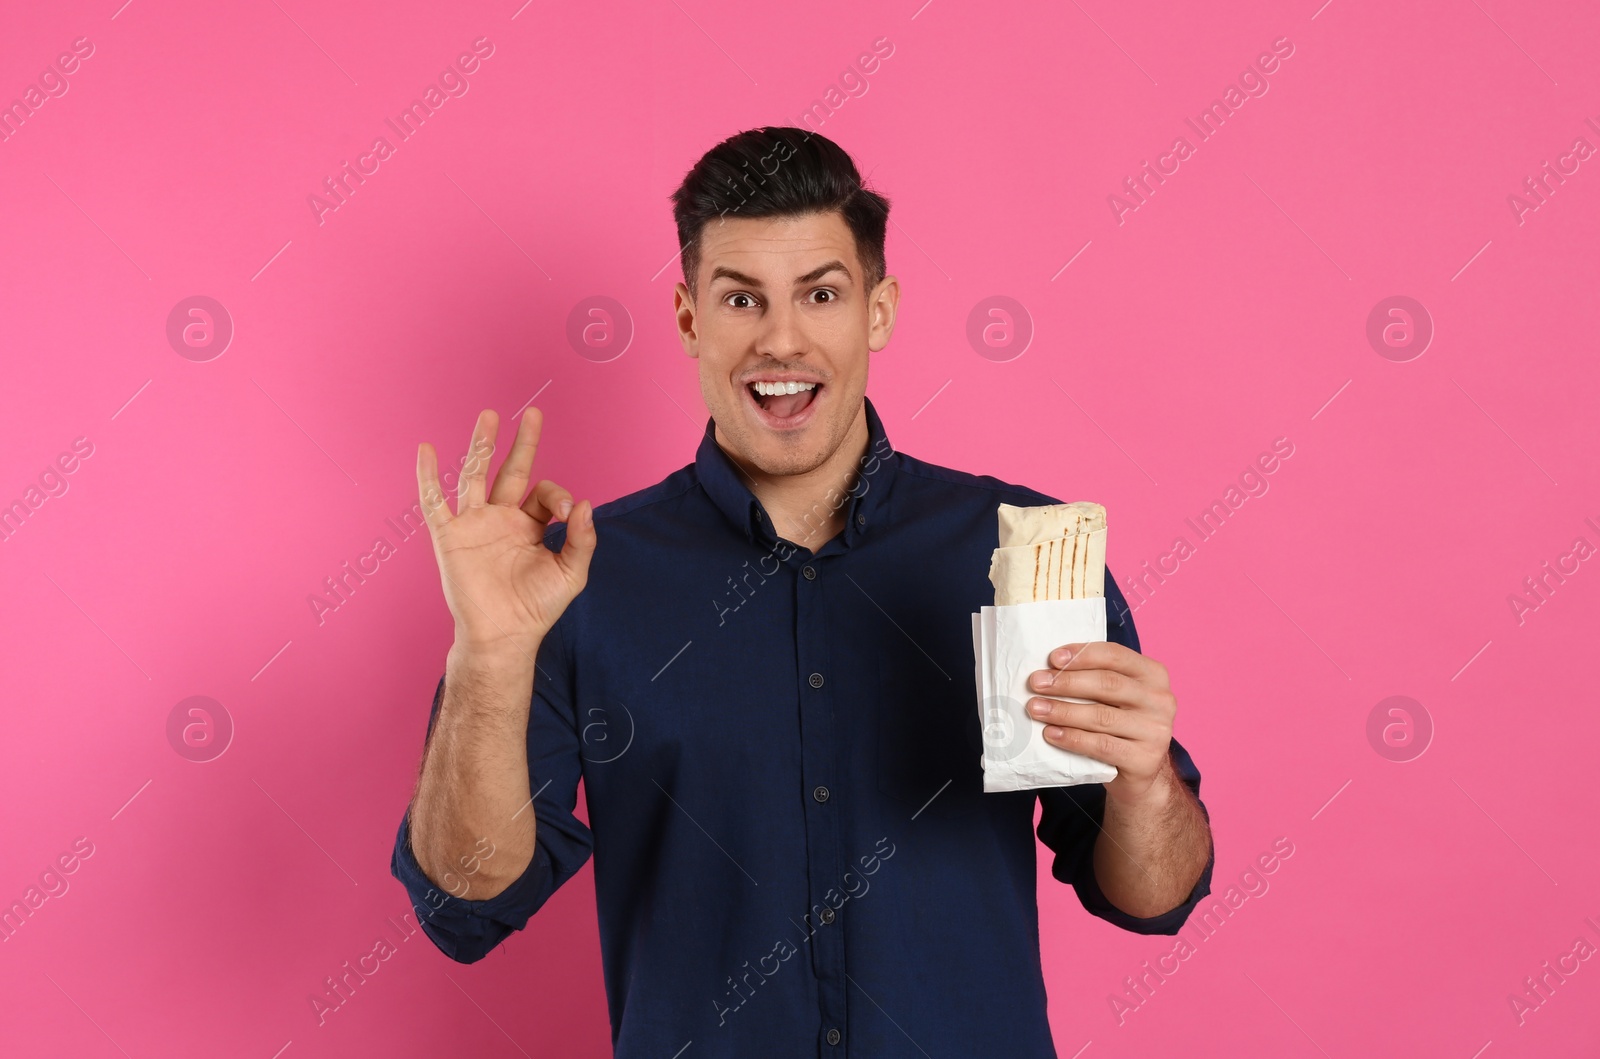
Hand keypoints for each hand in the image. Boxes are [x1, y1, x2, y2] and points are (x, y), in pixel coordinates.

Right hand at [417, 407, 595, 659]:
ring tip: (489, 416)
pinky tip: (427, 451)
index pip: (543, 494)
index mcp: (530, 526)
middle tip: (533, 414)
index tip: (567, 514)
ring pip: (475, 476)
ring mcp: (474, 525)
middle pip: (511, 471)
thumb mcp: (571, 573)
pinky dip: (428, 477)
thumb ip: (582, 540)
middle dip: (522, 444)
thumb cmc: (536, 608)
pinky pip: (435, 502)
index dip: (558, 496)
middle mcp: (501, 520)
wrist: (503, 636)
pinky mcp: (450, 537)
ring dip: (481, 446)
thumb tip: (585, 504)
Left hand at [1026, 642, 1176, 805]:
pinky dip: (1072, 738)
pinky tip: (1051, 734)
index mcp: (1153, 675)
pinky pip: (1101, 745)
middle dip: (1066, 682)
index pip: (1116, 656)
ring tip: (1035, 709)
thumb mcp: (1117, 697)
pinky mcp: (1145, 759)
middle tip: (1036, 683)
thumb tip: (1049, 669)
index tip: (1052, 658)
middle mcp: (1160, 700)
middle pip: (1107, 684)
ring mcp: (1156, 732)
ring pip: (1101, 716)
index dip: (1082, 655)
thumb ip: (1094, 678)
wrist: (1142, 773)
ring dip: (1063, 711)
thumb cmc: (1121, 726)